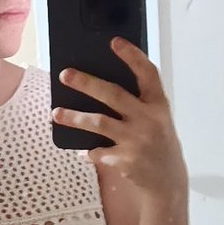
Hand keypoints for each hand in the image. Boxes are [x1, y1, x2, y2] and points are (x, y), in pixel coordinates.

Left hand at [51, 37, 187, 195]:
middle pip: (113, 95)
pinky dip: (87, 151)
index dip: (132, 56)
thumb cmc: (159, 145)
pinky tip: (82, 151)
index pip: (147, 74)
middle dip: (86, 83)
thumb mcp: (158, 121)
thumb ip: (138, 105)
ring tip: (56, 113)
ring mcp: (136, 141)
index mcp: (158, 105)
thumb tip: (99, 89)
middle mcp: (148, 120)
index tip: (114, 42)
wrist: (167, 183)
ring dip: (74, 118)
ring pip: (98, 123)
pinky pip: (97, 152)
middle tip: (64, 75)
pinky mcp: (125, 161)